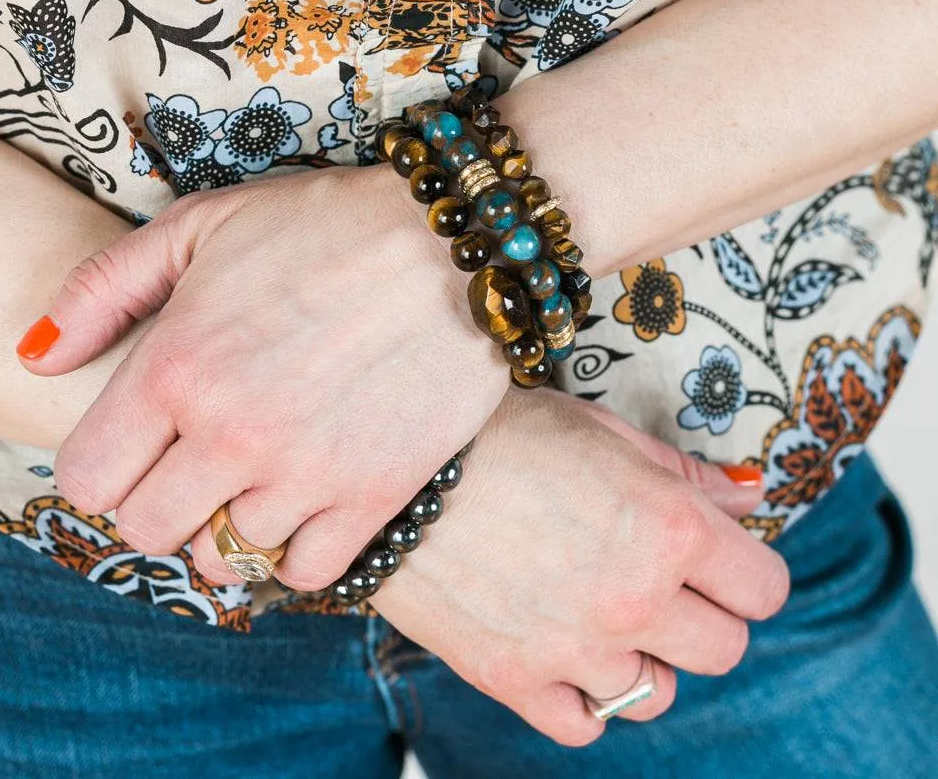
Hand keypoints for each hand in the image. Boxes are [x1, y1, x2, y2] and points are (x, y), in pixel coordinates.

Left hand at [18, 165, 506, 588]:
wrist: (458, 240)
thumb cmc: (328, 224)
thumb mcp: (203, 224)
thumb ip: (104, 287)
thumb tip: (38, 357)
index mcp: (176, 366)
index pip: (88, 480)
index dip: (105, 465)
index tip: (138, 444)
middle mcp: (232, 434)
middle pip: (150, 530)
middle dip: (162, 499)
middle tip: (198, 458)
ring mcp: (308, 472)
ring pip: (227, 557)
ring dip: (232, 521)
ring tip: (261, 470)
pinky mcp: (377, 494)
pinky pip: (308, 571)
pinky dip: (298, 547)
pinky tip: (309, 498)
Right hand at [370, 387, 788, 746]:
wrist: (396, 464)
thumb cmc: (501, 432)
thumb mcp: (601, 431)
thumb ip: (683, 474)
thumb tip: (748, 498)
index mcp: (667, 527)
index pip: (763, 588)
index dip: (745, 571)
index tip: (716, 560)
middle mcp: (632, 598)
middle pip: (722, 650)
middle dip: (701, 616)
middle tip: (659, 583)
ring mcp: (572, 647)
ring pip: (653, 694)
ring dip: (638, 657)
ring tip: (596, 610)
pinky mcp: (513, 679)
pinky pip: (584, 726)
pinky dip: (582, 695)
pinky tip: (560, 647)